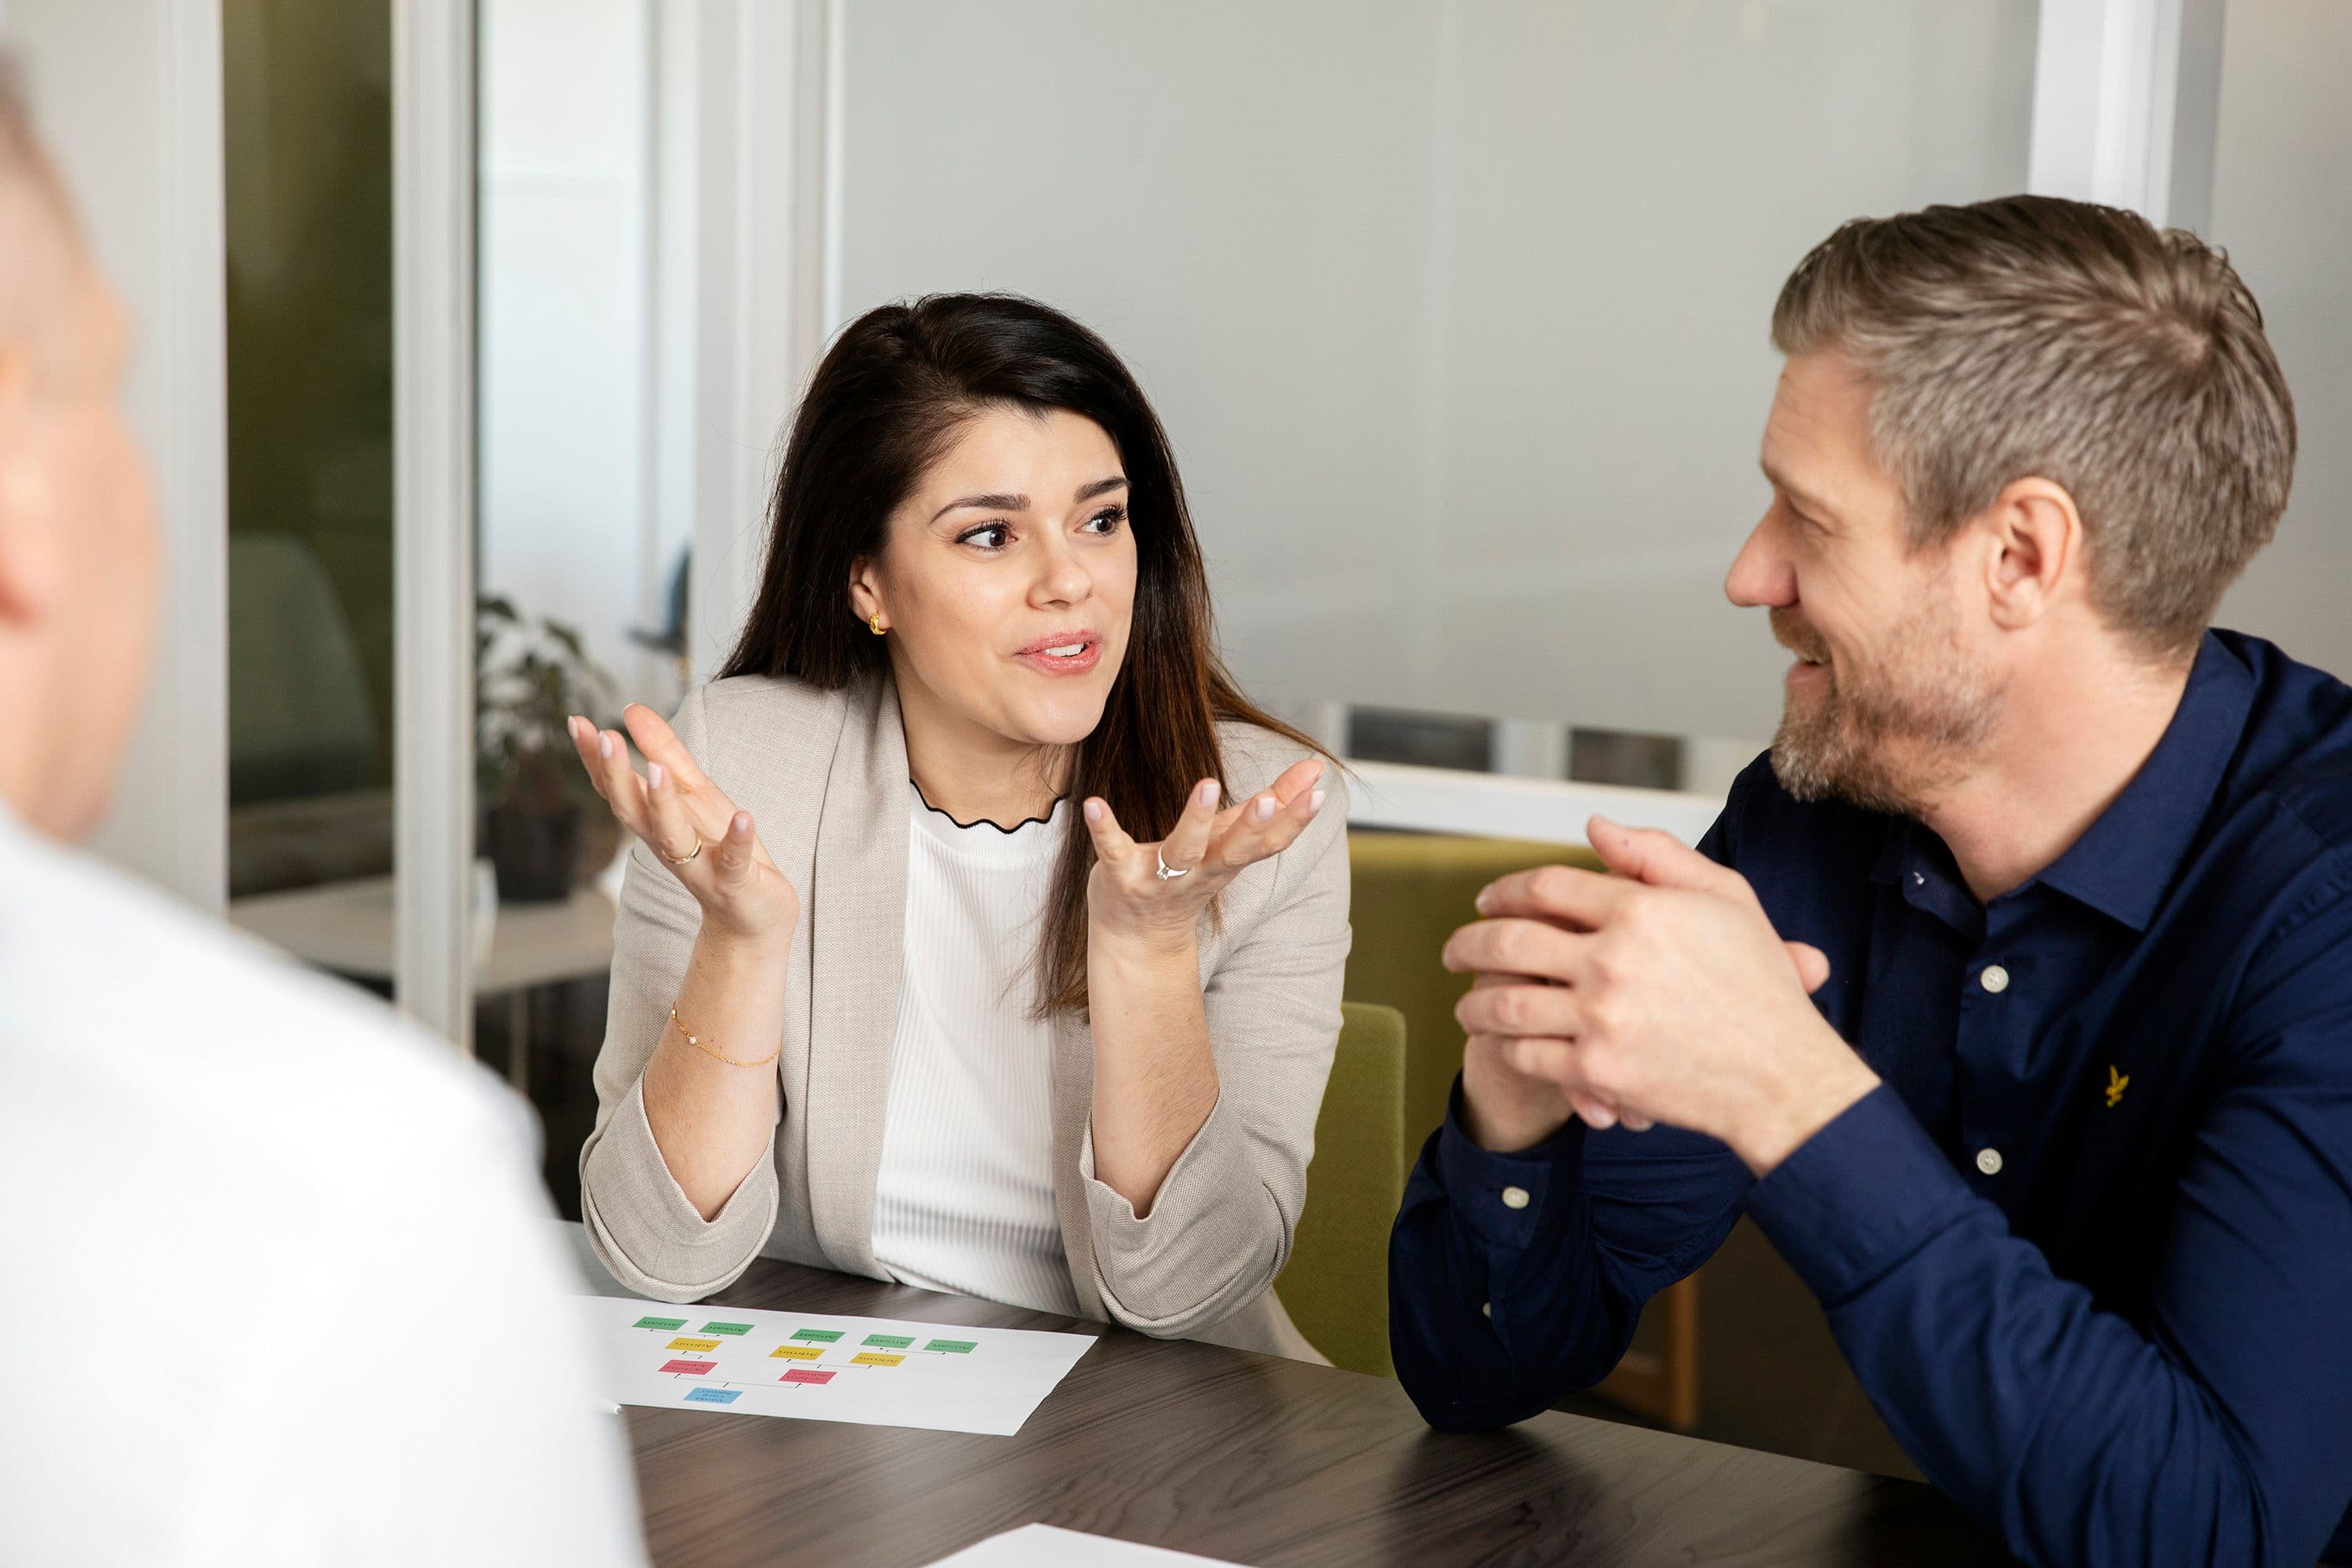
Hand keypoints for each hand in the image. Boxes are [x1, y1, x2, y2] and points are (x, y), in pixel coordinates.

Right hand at [567, 704, 798, 947]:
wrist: (751, 916)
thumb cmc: (717, 847)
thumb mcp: (694, 792)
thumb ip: (664, 751)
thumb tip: (631, 707)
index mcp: (654, 821)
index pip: (616, 788)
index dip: (596, 759)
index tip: (578, 723)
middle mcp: (667, 844)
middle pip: (633, 811)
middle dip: (617, 776)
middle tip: (606, 737)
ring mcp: (700, 865)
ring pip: (673, 836)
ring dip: (663, 804)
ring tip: (656, 770)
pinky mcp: (734, 882)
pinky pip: (733, 862)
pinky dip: (738, 841)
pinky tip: (744, 817)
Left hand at [1082, 757, 1326, 948]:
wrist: (1136, 938)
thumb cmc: (1189, 876)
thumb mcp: (1232, 841)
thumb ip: (1274, 804)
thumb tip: (1316, 768)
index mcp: (1228, 861)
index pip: (1268, 845)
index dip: (1294, 822)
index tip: (1317, 794)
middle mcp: (1199, 873)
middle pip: (1232, 853)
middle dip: (1251, 828)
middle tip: (1267, 801)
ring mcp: (1160, 878)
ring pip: (1181, 852)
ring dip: (1194, 820)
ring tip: (1208, 785)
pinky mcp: (1120, 875)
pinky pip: (1112, 850)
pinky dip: (1103, 828)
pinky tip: (1093, 804)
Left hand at [1444, 816, 1873, 1173]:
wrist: (1781, 1075)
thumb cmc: (1759, 985)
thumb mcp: (1725, 898)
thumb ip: (1656, 855)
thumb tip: (1593, 825)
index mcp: (1640, 910)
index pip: (1546, 886)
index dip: (1505, 891)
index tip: (1487, 901)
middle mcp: (1613, 960)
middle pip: (1509, 940)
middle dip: (1467, 943)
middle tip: (1453, 951)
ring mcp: (1601, 1017)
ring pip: (1505, 1003)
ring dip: (1474, 1003)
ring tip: (1465, 1005)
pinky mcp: (1598, 1070)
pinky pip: (1527, 1054)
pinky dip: (1507, 1048)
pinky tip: (1503, 1044)